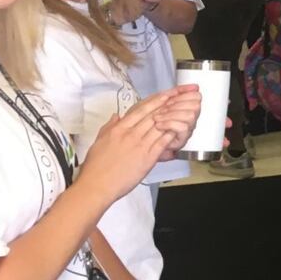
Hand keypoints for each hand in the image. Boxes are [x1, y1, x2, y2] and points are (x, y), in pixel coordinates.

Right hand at [79, 87, 199, 196]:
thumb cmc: (96, 166)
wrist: (97, 185)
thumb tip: (116, 116)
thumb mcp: (99, 141)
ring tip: (184, 108)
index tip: (166, 94)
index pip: (140, 110)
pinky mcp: (148, 158)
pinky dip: (171, 134)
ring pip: (159, 126)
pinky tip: (180, 128)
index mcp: (118, 129)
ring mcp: (140, 145)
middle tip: (181, 96)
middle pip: (153, 115)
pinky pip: (162, 142)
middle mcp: (130, 134)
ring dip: (172, 117)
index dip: (155, 101)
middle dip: (168, 104)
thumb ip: (109, 126)